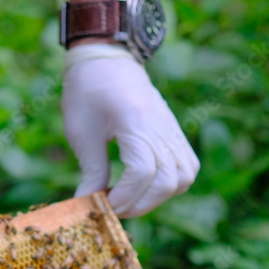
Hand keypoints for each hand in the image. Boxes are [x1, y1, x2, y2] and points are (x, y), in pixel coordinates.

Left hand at [61, 43, 198, 216]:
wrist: (106, 60)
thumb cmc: (87, 92)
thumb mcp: (81, 131)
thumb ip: (91, 170)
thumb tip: (88, 204)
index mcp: (135, 121)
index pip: (142, 172)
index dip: (124, 196)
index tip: (102, 204)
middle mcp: (161, 126)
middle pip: (167, 181)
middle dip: (139, 204)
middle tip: (113, 208)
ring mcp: (173, 130)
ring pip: (183, 178)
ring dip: (156, 198)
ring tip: (129, 199)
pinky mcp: (176, 133)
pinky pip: (187, 167)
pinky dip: (170, 185)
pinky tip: (144, 187)